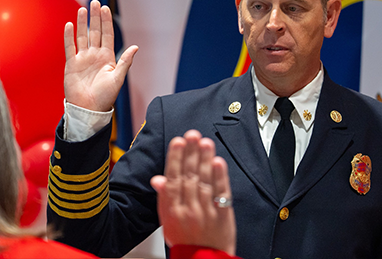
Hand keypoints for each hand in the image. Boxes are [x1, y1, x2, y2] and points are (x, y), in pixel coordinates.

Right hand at [64, 0, 137, 111]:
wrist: (88, 109)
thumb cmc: (105, 96)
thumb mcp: (118, 78)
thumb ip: (125, 62)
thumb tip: (136, 47)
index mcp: (107, 57)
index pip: (107, 35)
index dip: (106, 21)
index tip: (105, 8)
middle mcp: (94, 55)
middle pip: (94, 32)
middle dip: (94, 17)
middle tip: (94, 2)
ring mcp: (82, 59)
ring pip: (82, 36)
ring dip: (81, 23)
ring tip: (82, 9)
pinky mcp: (71, 64)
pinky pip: (70, 47)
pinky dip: (69, 37)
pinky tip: (68, 25)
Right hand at [151, 130, 235, 255]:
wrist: (204, 258)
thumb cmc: (185, 240)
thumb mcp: (167, 220)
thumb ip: (165, 198)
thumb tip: (158, 179)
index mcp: (173, 209)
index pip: (173, 179)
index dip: (175, 159)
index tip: (177, 142)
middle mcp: (189, 208)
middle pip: (189, 176)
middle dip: (190, 153)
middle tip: (191, 135)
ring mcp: (206, 211)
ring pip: (205, 181)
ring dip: (204, 159)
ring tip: (204, 142)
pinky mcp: (223, 214)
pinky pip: (221, 193)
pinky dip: (220, 177)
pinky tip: (218, 162)